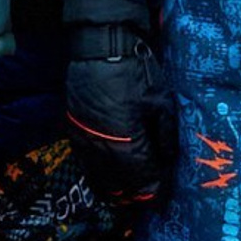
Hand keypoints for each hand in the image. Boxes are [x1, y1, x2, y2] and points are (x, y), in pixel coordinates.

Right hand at [63, 0, 168, 207]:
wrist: (100, 45)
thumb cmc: (135, 71)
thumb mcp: (160, 102)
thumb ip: (165, 136)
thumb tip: (168, 160)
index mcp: (127, 142)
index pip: (142, 180)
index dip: (153, 190)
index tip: (161, 193)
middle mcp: (102, 147)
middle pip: (118, 185)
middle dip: (134, 193)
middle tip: (147, 194)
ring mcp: (83, 139)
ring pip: (98, 176)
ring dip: (114, 186)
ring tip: (128, 191)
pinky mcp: (72, 129)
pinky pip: (84, 160)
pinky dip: (97, 170)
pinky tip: (108, 171)